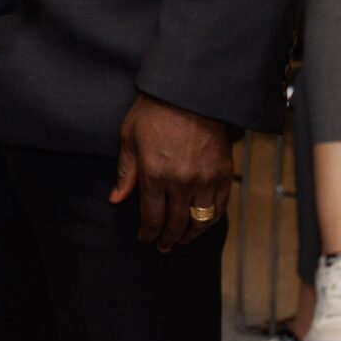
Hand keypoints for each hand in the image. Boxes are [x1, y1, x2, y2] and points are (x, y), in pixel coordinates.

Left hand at [109, 94, 235, 249]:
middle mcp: (181, 182)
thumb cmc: (154, 111)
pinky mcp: (223, 175)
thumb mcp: (129, 137)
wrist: (189, 93)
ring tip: (182, 241)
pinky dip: (210, 221)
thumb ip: (125, 172)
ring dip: (190, 236)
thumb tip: (116, 199)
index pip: (151, 218)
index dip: (147, 233)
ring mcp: (205, 180)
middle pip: (175, 225)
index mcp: (154, 175)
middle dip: (167, 240)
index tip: (144, 239)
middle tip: (163, 247)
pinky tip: (201, 224)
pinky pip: (218, 208)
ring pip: (199, 221)